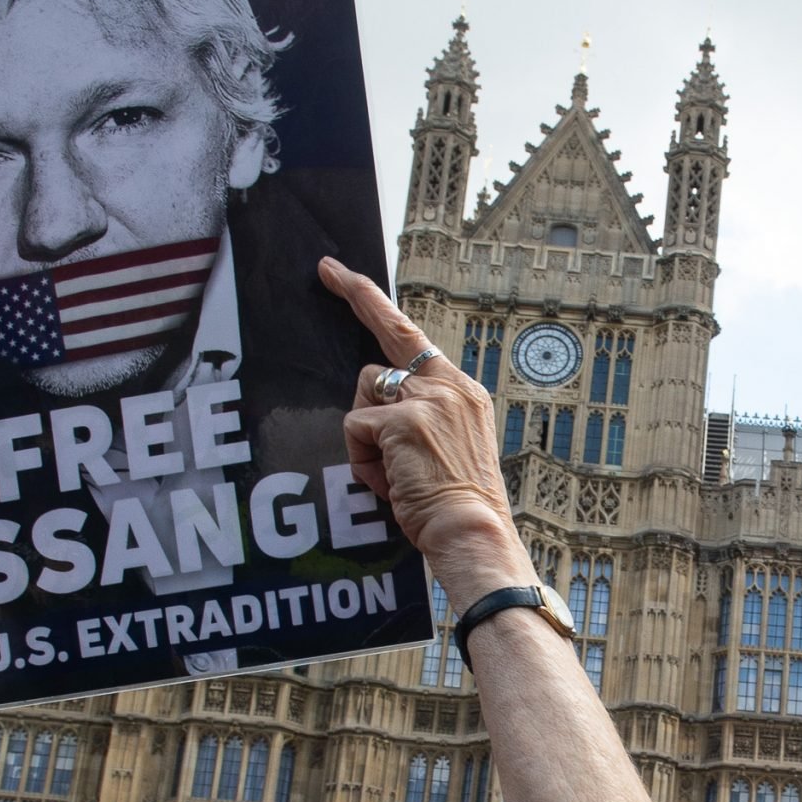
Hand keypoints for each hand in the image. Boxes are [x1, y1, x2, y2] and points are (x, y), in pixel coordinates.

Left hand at [319, 257, 527, 595]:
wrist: (474, 533)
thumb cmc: (458, 505)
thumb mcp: (447, 450)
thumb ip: (420, 418)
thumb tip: (373, 411)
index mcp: (461, 392)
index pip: (414, 337)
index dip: (375, 303)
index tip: (345, 277)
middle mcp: (448, 387)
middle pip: (384, 340)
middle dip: (355, 297)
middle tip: (327, 268)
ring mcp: (427, 399)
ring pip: (364, 395)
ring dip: (365, 438)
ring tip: (393, 474)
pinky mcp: (403, 419)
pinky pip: (355, 429)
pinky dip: (362, 463)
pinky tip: (390, 484)